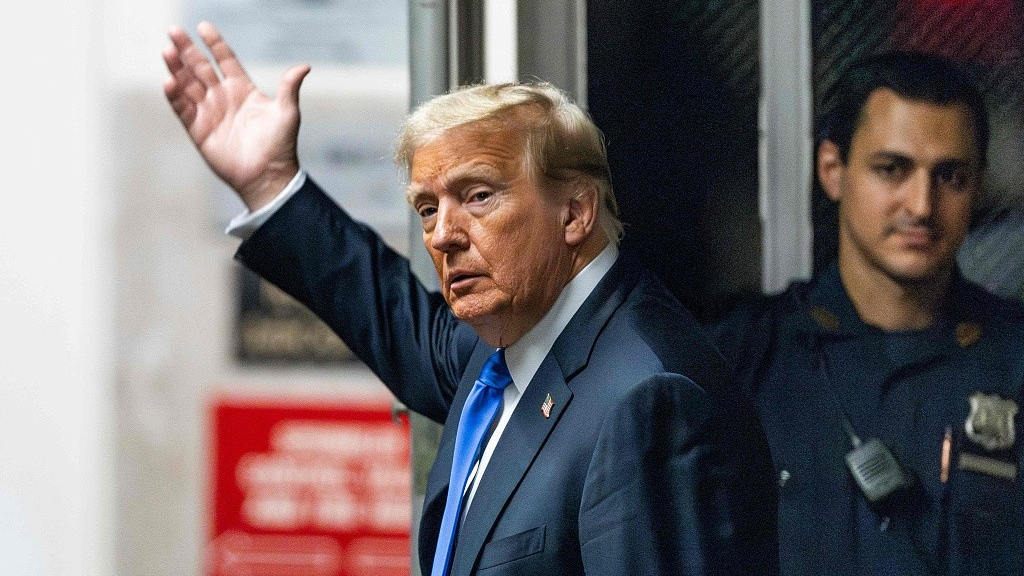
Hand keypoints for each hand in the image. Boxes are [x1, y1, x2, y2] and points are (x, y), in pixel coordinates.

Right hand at [162, 21, 309, 210]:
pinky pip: (183, 109)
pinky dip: (174, 96)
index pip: (225, 60)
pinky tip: (169, 81)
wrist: (268, 176)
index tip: (203, 27)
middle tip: (174, 30)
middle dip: (187, 49)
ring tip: (167, 50)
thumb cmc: (280, 145)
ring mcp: (209, 112)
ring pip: (188, 84)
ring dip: (177, 68)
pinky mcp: (198, 129)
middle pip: (200, 68)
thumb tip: (305, 66)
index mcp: (243, 89)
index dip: (215, 44)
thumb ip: (289, 87)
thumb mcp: (287, 113)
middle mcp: (223, 97)